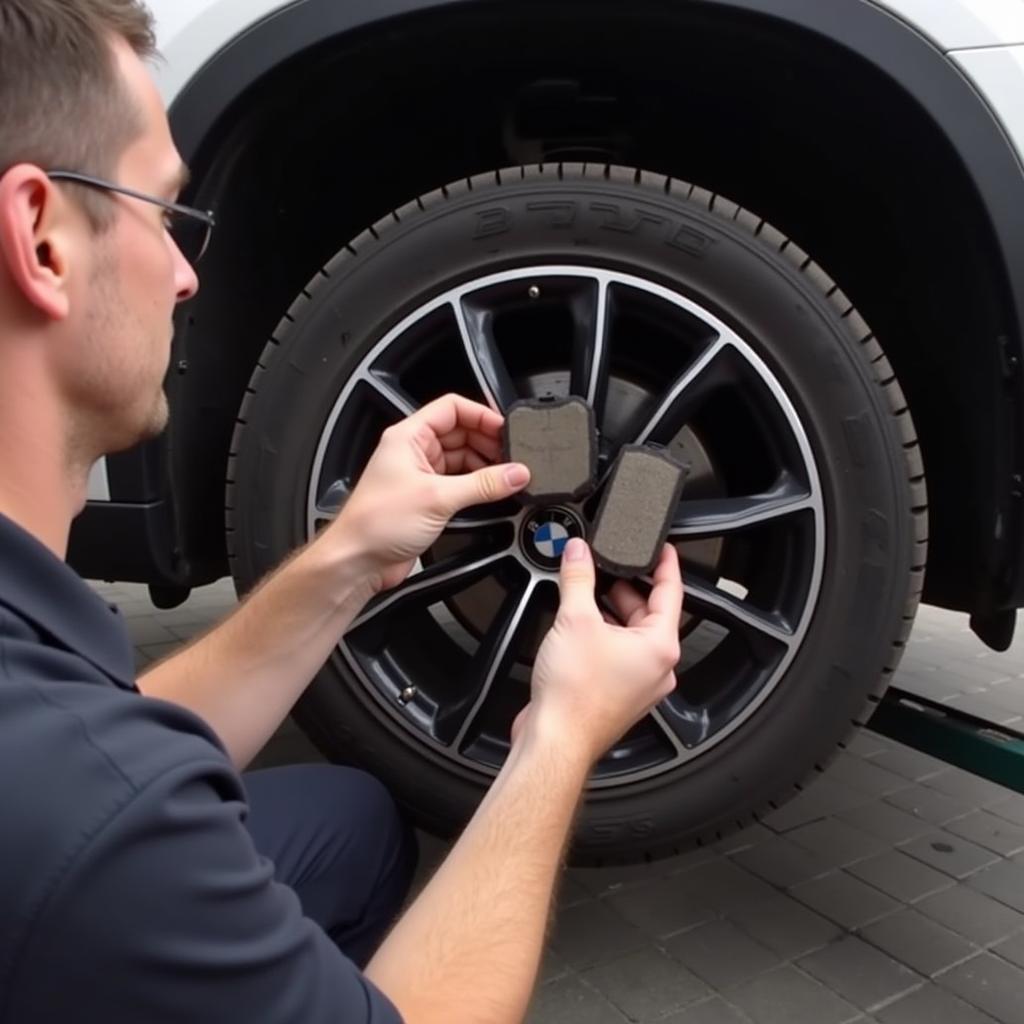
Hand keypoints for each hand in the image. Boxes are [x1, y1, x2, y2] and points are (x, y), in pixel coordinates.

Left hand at [331, 393, 529, 590]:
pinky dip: (477, 487)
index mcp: (408, 437)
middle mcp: (413, 452)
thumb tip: (515, 473)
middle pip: (460, 433)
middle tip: (512, 458)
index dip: (481, 414)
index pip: (452, 408)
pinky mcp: (426, 499)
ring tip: (507, 477)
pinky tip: (493, 493)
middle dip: (487, 444)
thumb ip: (482, 485)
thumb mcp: (438, 498)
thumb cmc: (374, 524)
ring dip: (484, 467)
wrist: (357, 561)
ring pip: (462, 460)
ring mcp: (420, 476)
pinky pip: (459, 484)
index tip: (505, 429)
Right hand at [518, 539, 682, 765]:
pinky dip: (602, 635)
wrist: (555, 740)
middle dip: (625, 587)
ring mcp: (637, 683)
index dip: (665, 564)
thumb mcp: (575, 619)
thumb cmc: (575, 697)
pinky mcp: (616, 693)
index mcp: (660, 647)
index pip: (671, 591)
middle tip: (607, 566)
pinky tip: (577, 627)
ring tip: (585, 594)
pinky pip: (616, 654)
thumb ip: (578, 578)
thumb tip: (578, 553)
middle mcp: (656, 668)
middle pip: (648, 613)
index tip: (662, 548)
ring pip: (630, 634)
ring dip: (610, 612)